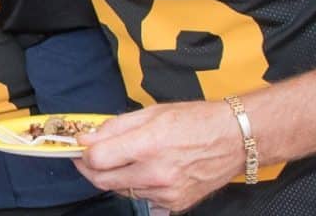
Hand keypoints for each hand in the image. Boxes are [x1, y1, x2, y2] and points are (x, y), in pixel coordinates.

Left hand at [74, 101, 243, 210]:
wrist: (234, 140)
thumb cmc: (196, 121)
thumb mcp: (151, 113)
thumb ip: (114, 127)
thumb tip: (87, 138)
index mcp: (149, 145)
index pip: (98, 159)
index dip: (83, 153)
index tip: (81, 147)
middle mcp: (157, 173)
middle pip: (102, 180)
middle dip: (89, 169)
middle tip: (88, 158)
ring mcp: (167, 192)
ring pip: (121, 190)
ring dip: (113, 177)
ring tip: (122, 160)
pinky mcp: (175, 204)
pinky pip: (142, 198)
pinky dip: (135, 186)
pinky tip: (144, 171)